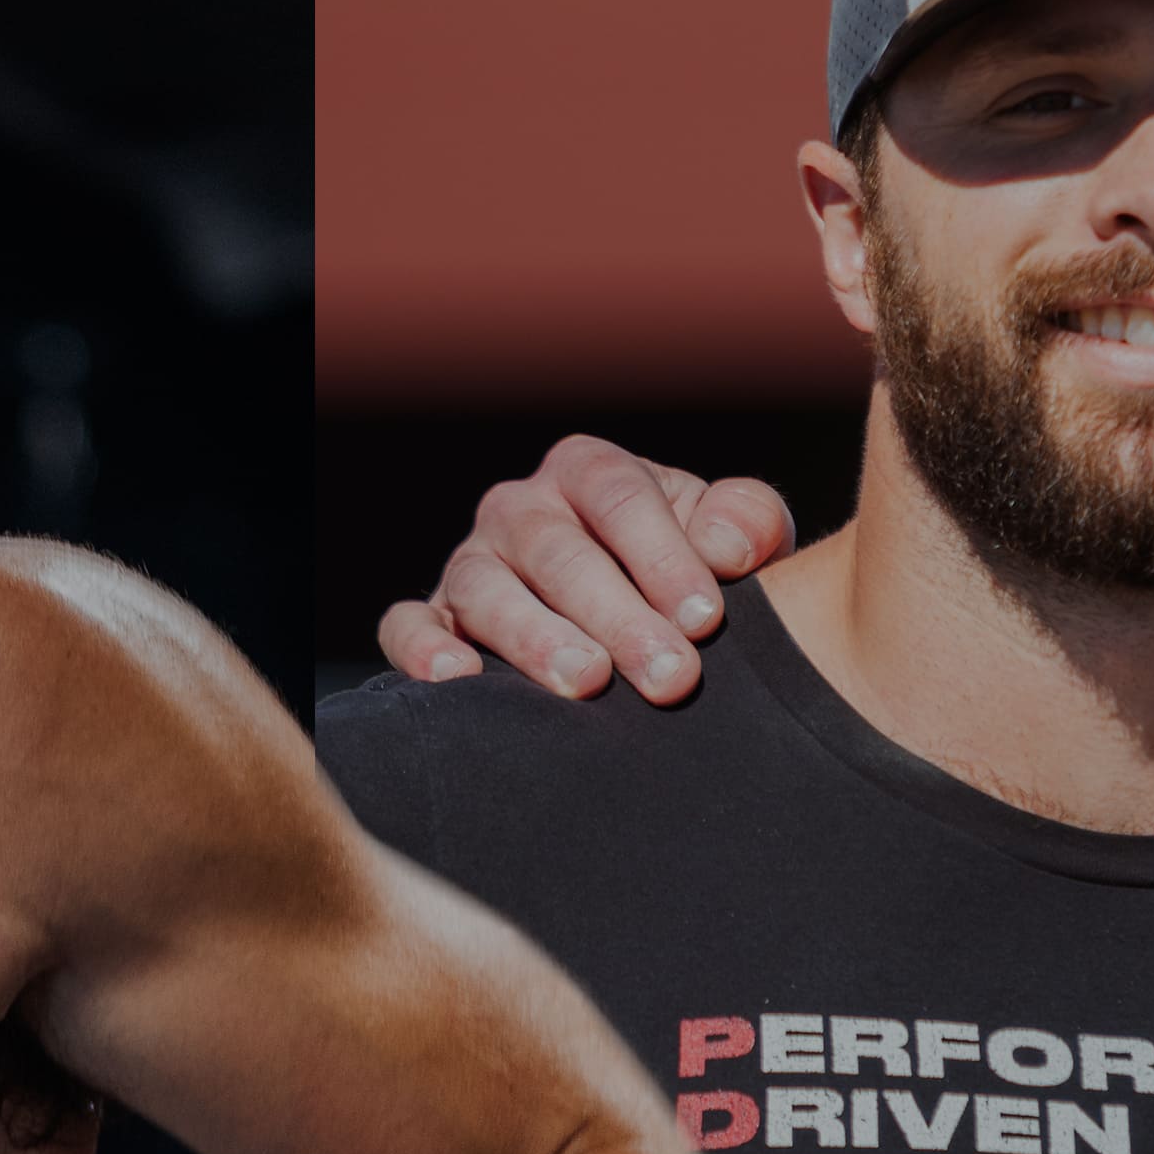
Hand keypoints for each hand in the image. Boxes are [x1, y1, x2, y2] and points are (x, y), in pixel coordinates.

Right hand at [373, 436, 793, 704]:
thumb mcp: (731, 539)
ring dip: (535, 637)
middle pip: (560, 552)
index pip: (619, 497)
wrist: (638, 622)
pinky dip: (422, 650)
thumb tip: (725, 549)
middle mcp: (520, 508)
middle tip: (669, 677)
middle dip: (618, 617)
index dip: (663, 555)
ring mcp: (470, 563)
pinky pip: (407, 626)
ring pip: (485, 589)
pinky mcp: (434, 619)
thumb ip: (746, 523)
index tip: (706, 619)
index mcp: (588, 471)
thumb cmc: (687, 576)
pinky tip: (460, 680)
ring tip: (586, 682)